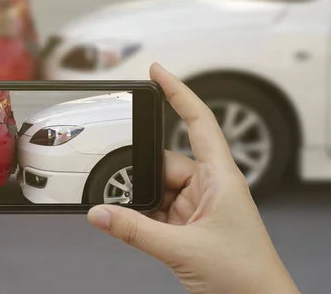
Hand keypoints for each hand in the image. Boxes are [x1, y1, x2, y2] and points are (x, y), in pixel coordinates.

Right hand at [87, 63, 299, 293]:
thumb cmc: (245, 276)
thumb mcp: (182, 249)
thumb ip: (135, 230)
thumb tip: (99, 213)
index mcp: (221, 177)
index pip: (198, 121)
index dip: (178, 92)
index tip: (157, 72)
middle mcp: (210, 186)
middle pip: (165, 161)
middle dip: (141, 174)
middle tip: (118, 186)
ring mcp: (199, 206)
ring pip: (158, 188)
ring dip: (142, 201)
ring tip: (126, 214)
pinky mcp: (189, 225)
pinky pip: (158, 210)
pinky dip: (143, 216)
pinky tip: (133, 225)